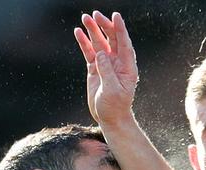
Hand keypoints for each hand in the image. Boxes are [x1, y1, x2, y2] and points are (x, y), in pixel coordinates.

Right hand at [75, 11, 137, 125]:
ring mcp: (105, 64)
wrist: (110, 119)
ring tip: (85, 18)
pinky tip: (78, 32)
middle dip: (104, 25)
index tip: (116, 16)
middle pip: (111, 38)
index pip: (124, 44)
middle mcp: (117, 62)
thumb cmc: (115, 107)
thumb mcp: (113, 91)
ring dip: (92, 30)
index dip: (120, 29)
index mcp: (127, 67)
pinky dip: (84, 42)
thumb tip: (101, 54)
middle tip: (94, 15)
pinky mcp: (95, 69)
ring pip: (99, 43)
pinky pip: (89, 52)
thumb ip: (107, 72)